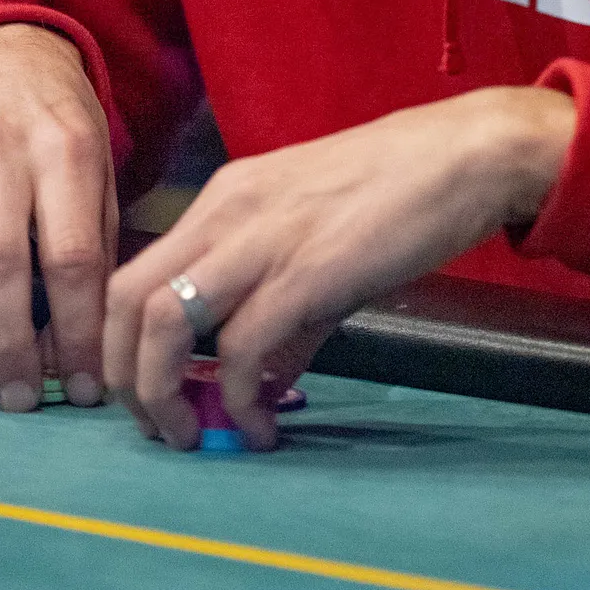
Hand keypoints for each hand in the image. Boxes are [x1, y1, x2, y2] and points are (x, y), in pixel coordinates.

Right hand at [0, 22, 117, 412]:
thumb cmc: (56, 118)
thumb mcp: (98, 160)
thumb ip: (98, 236)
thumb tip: (97, 333)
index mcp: (67, 152)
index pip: (73, 257)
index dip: (79, 331)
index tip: (89, 385)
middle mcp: (4, 159)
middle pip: (4, 268)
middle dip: (15, 346)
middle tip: (29, 401)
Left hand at [103, 87, 575, 448]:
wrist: (470, 154)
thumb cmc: (403, 190)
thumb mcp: (321, 242)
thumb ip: (286, 314)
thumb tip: (262, 385)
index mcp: (225, 197)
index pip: (129, 273)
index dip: (119, 346)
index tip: (146, 396)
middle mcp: (227, 210)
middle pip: (122, 299)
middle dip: (125, 379)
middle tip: (159, 427)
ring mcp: (263, 237)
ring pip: (160, 322)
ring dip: (163, 394)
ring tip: (196, 436)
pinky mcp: (307, 271)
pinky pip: (242, 348)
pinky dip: (239, 399)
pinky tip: (264, 426)